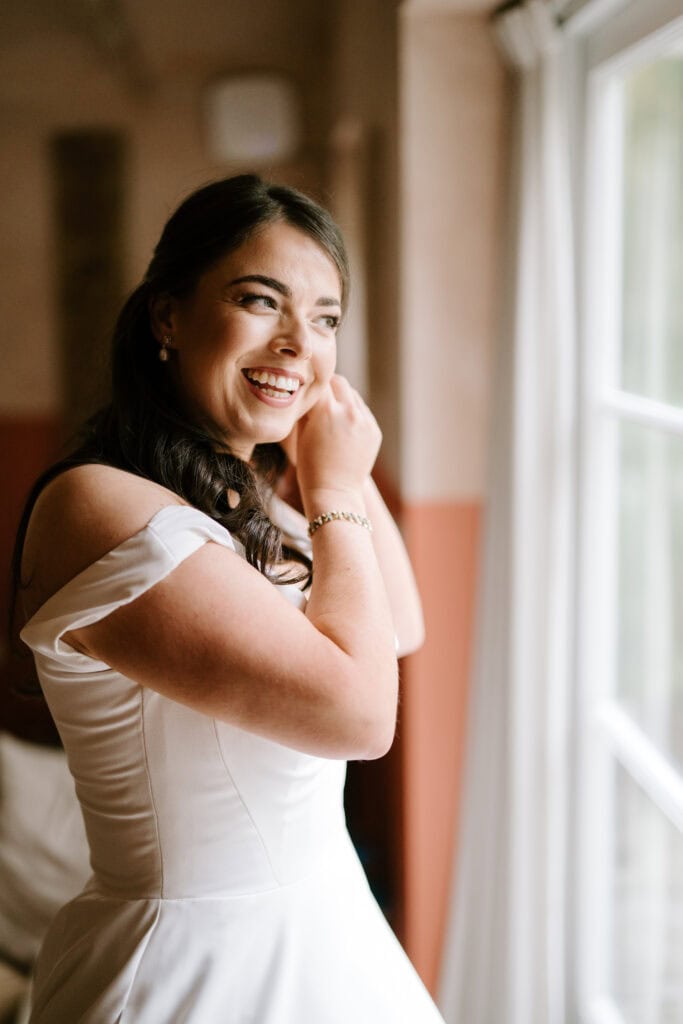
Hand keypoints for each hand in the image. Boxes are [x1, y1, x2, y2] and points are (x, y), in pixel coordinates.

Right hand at [295, 375, 381, 499]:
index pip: (320, 380)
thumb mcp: (300, 433)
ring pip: (353, 396)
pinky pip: (363, 413)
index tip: (307, 385)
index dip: (312, 382)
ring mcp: (365, 421)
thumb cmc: (310, 466)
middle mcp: (349, 412)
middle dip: (329, 386)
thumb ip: (306, 408)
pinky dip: (354, 415)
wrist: (334, 492)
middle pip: (339, 382)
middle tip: (320, 396)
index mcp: (326, 411)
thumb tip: (308, 390)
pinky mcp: (375, 431)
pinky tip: (344, 429)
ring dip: (342, 399)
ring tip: (331, 415)